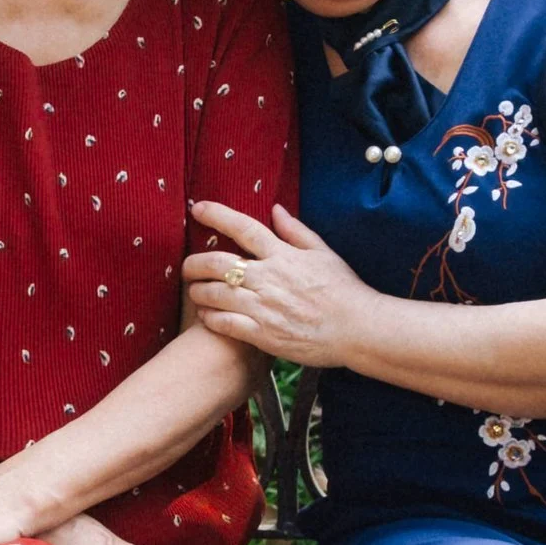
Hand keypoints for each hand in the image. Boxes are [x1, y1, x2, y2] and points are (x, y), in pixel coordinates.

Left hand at [181, 200, 376, 371]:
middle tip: (187, 266)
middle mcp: (269, 278)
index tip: (198, 208)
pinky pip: (225, 324)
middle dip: (194, 263)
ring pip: (215, 294)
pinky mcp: (263, 335)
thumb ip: (296, 231)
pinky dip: (210, 318)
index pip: (243, 228)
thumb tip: (276, 209)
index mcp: (283, 255)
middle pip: (218, 263)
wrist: (358, 329)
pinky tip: (206, 316)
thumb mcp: (323, 253)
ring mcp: (264, 307)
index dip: (217, 215)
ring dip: (198, 291)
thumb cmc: (344, 290)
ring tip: (195, 291)